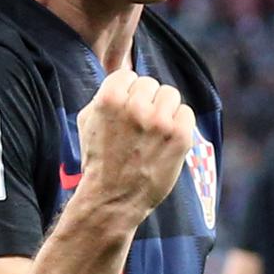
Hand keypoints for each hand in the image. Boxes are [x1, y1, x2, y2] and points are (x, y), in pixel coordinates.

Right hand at [77, 69, 195, 219]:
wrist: (113, 199)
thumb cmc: (98, 160)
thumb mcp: (87, 121)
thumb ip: (103, 96)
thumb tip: (123, 80)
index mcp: (109, 98)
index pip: (128, 75)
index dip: (126, 92)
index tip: (126, 109)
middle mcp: (135, 107)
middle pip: (150, 84)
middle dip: (145, 101)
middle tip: (141, 123)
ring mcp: (159, 122)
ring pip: (170, 94)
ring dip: (164, 109)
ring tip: (155, 129)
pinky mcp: (179, 136)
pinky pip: (186, 113)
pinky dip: (179, 123)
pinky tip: (167, 137)